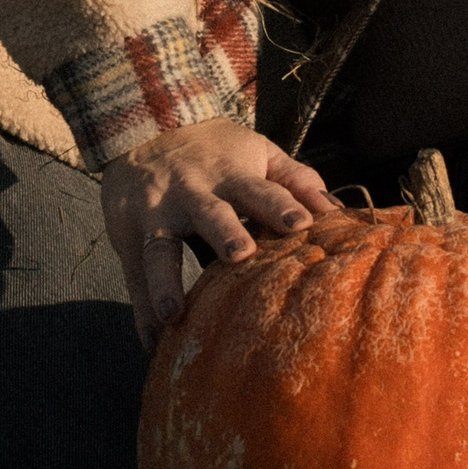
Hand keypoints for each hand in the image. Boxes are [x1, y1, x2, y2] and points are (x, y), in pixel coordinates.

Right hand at [102, 117, 337, 345]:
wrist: (145, 127)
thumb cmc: (217, 151)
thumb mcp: (256, 152)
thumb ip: (295, 178)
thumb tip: (337, 210)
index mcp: (231, 175)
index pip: (259, 190)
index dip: (280, 205)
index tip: (302, 224)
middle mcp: (193, 193)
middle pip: (210, 214)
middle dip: (224, 232)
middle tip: (240, 255)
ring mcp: (157, 214)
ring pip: (160, 249)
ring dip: (166, 281)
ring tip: (174, 313)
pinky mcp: (130, 236)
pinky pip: (136, 276)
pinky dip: (142, 311)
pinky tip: (152, 342)